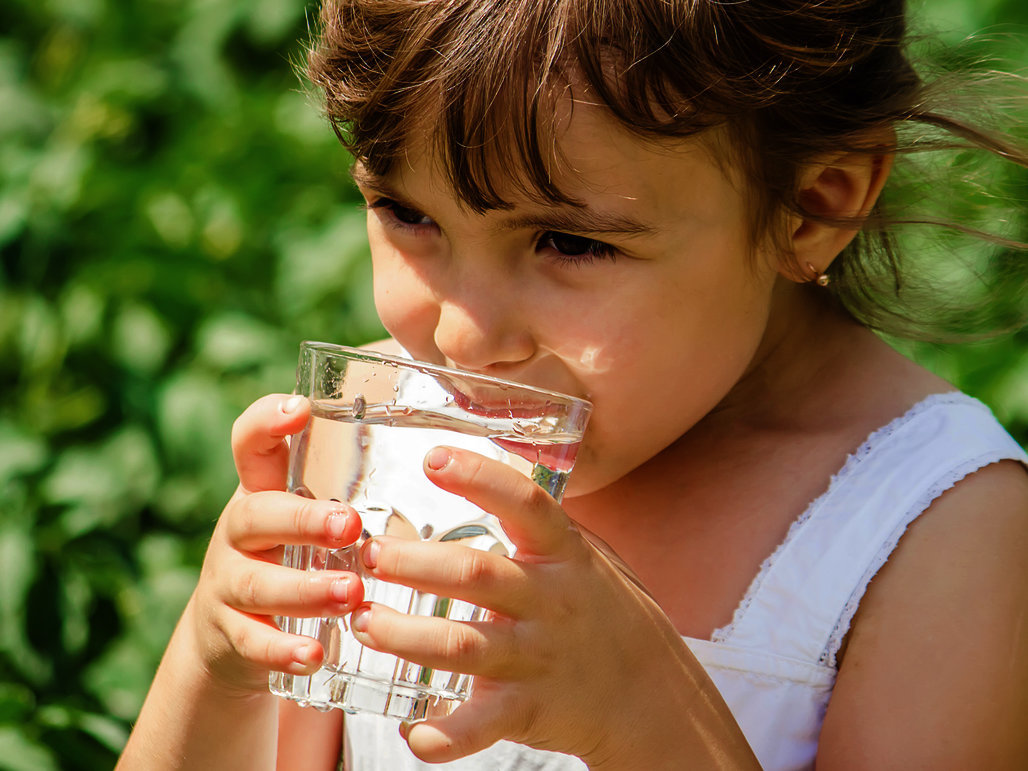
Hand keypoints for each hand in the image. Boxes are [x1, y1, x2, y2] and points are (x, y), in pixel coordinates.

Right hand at [188, 394, 364, 693]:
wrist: (231, 633)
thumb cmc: (295, 554)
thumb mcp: (310, 513)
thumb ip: (352, 484)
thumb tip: (447, 445)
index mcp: (263, 491)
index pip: (250, 443)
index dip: (267, 421)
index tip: (300, 408)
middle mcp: (239, 532)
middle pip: (254, 514)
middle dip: (302, 520)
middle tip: (350, 525)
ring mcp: (229, 584)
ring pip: (257, 583)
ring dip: (304, 589)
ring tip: (350, 593)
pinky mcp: (229, 636)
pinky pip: (252, 643)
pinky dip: (282, 650)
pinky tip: (315, 655)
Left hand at [348, 446, 753, 767]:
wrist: (651, 695)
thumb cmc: (608, 613)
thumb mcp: (589, 556)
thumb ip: (541, 526)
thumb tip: (487, 479)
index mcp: (564, 555)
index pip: (525, 504)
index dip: (480, 478)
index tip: (433, 460)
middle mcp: (550, 601)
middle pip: (476, 575)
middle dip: (416, 563)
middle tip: (371, 555)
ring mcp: (539, 657)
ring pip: (463, 646)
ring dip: (406, 637)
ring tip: (364, 622)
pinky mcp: (530, 709)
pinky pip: (481, 726)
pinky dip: (445, 736)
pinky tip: (413, 733)